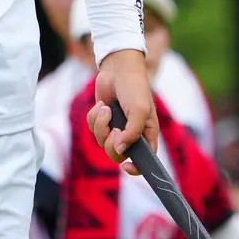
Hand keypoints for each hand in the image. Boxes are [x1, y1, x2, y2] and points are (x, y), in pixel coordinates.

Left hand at [87, 48, 157, 173]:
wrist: (118, 69)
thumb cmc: (135, 88)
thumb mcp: (139, 110)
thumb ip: (132, 132)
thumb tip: (120, 150)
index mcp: (146, 135)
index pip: (144, 161)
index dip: (136, 169)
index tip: (126, 166)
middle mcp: (131, 135)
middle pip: (117, 155)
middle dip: (111, 142)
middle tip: (114, 128)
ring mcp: (115, 128)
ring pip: (102, 141)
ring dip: (101, 125)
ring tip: (107, 109)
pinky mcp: (102, 120)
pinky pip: (92, 128)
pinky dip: (94, 117)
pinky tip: (102, 105)